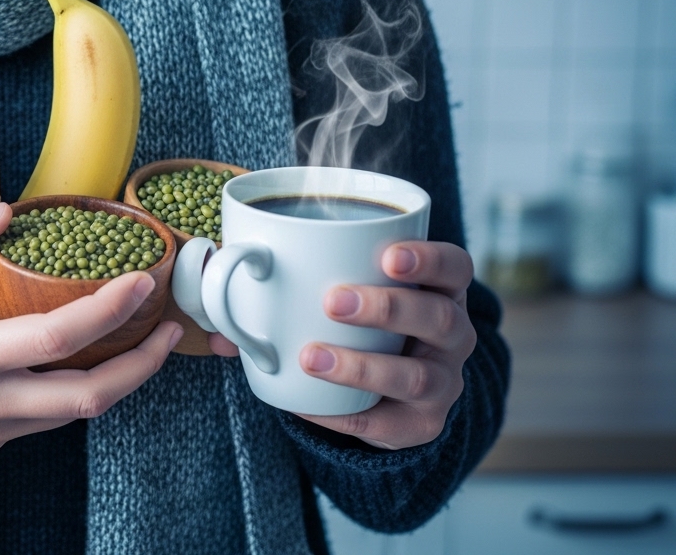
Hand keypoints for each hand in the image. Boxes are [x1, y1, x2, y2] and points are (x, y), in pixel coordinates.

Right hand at [0, 203, 182, 457]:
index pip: (54, 339)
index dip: (106, 310)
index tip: (139, 282)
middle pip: (87, 395)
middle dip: (140, 363)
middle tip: (169, 327)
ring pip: (75, 414)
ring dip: (119, 379)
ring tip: (145, 340)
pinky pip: (48, 420)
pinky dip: (80, 390)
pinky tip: (91, 359)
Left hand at [293, 241, 476, 449]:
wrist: (388, 392)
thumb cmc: (361, 324)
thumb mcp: (349, 292)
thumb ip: (297, 277)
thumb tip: (227, 274)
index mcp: (442, 291)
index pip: (454, 267)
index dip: (429, 259)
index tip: (387, 256)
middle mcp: (453, 336)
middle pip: (439, 319)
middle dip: (387, 309)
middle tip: (333, 301)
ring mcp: (443, 383)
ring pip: (416, 377)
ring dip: (361, 367)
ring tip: (310, 357)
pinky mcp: (421, 425)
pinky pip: (383, 423)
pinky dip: (340, 414)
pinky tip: (304, 402)